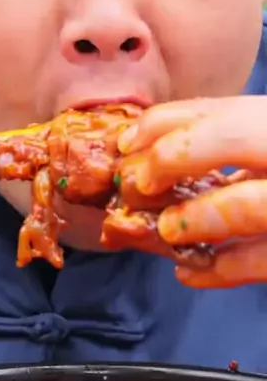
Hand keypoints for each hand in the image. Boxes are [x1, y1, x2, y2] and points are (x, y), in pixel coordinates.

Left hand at [117, 96, 266, 287]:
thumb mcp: (261, 139)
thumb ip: (223, 141)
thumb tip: (147, 155)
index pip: (220, 109)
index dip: (165, 124)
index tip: (127, 143)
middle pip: (236, 136)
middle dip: (177, 155)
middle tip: (140, 182)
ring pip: (252, 204)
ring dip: (201, 217)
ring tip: (168, 229)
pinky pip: (264, 260)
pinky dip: (223, 270)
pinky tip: (190, 271)